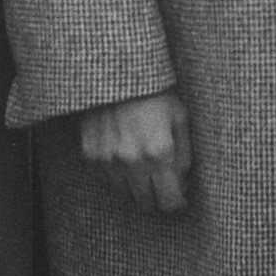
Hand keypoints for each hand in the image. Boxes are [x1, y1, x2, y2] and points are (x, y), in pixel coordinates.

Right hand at [80, 90, 190, 213]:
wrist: (117, 71)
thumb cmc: (154, 92)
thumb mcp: (180, 118)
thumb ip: (184, 156)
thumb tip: (182, 185)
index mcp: (160, 152)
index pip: (170, 202)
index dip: (178, 204)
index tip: (180, 199)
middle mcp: (133, 161)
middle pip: (146, 205)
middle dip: (157, 197)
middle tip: (162, 183)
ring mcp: (109, 160)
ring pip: (125, 196)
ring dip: (136, 188)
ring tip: (143, 166)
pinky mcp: (91, 155)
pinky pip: (106, 181)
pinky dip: (117, 177)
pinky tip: (124, 158)